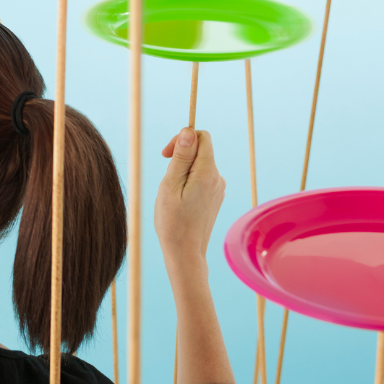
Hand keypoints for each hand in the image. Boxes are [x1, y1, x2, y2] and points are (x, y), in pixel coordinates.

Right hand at [153, 128, 224, 274]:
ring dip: (183, 168)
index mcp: (208, 172)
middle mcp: (217, 177)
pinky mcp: (215, 196)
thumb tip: (189, 131)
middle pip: (201, 148)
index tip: (166, 154)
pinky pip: (201, 177)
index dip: (182, 138)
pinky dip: (188, 180)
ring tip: (171, 190)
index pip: (201, 137)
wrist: (185, 252)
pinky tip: (179, 198)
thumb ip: (181, 157)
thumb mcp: (170, 184)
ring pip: (199, 163)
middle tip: (165, 172)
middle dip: (181, 153)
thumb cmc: (172, 220)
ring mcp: (218, 188)